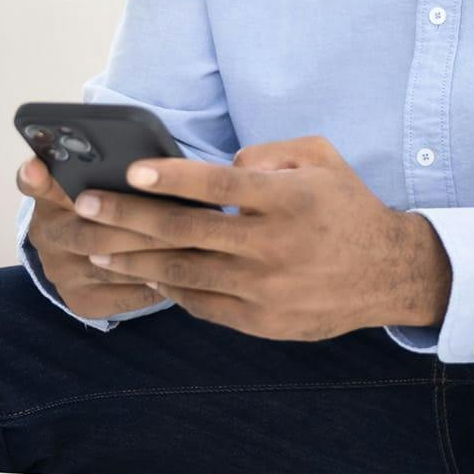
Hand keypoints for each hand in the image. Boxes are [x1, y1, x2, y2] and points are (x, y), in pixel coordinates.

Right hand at [16, 156, 171, 319]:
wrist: (89, 255)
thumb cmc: (109, 204)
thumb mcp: (102, 181)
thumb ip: (110, 168)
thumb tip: (144, 161)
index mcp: (49, 196)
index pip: (34, 183)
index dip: (35, 178)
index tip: (37, 167)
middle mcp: (48, 236)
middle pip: (89, 234)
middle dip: (137, 227)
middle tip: (178, 219)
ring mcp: (61, 273)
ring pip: (112, 268)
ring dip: (154, 256)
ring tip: (192, 244)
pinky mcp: (81, 302)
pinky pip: (125, 296)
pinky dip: (157, 284)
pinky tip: (183, 271)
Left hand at [73, 136, 438, 341]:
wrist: (387, 272)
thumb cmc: (346, 206)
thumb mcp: (320, 158)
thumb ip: (269, 152)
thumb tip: (224, 165)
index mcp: (286, 199)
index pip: (219, 185)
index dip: (173, 177)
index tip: (131, 171)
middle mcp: (271, 245)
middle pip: (187, 230)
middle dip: (128, 217)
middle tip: (86, 205)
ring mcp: (264, 287)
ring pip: (185, 272)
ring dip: (135, 258)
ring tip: (97, 246)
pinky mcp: (260, 320)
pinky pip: (202, 304)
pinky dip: (169, 288)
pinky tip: (144, 273)